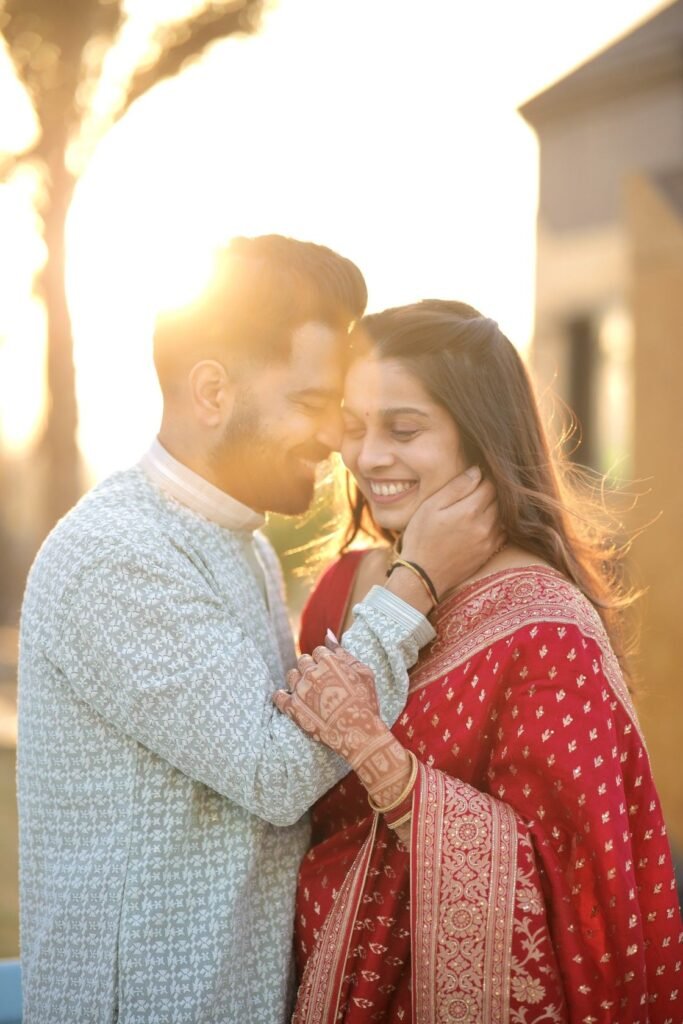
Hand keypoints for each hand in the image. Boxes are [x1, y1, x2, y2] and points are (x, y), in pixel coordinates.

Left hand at [273, 644, 383, 762]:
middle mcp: (311, 672)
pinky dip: (282, 696)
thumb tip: (327, 633)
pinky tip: (291, 699)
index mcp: (329, 661)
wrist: (358, 733)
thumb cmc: (365, 702)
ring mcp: (300, 690)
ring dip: (298, 680)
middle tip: (323, 684)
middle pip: (304, 661)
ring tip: (310, 692)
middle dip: (312, 669)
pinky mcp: (292, 708)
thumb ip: (343, 652)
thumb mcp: (363, 672)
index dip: (326, 662)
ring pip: (291, 675)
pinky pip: (279, 696)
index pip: (319, 652)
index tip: (332, 674)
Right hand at [397, 466, 502, 599]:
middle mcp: (485, 524)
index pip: (490, 484)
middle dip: (491, 490)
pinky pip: (503, 531)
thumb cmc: (421, 538)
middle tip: (479, 487)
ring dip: (497, 506)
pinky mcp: (490, 552)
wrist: (423, 576)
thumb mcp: (431, 507)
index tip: (476, 475)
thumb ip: (456, 487)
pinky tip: (485, 520)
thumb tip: (477, 471)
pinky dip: (498, 522)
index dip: (484, 477)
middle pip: (500, 498)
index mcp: (470, 510)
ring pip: (504, 514)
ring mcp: (490, 540)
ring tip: (482, 503)